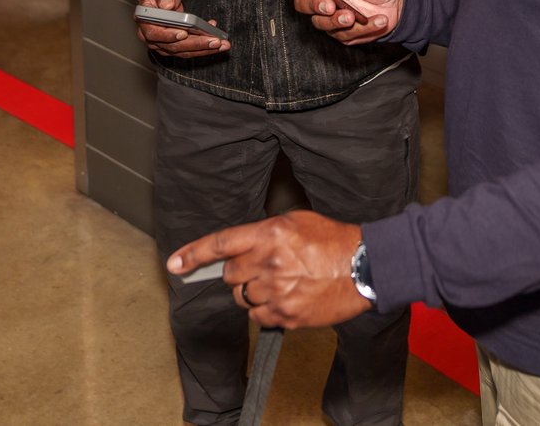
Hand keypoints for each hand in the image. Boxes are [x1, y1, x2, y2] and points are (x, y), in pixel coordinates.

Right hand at [135, 0, 229, 56]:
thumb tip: (167, 5)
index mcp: (144, 21)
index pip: (154, 33)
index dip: (169, 35)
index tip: (184, 33)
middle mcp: (151, 36)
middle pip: (173, 46)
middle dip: (196, 44)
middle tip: (215, 41)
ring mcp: (163, 43)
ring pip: (183, 51)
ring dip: (204, 49)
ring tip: (222, 44)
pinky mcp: (175, 44)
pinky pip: (189, 48)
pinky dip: (204, 45)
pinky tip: (217, 38)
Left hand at [166, 211, 369, 328]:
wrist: (365, 267)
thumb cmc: (334, 241)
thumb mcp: (297, 221)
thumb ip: (264, 233)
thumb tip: (240, 247)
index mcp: (270, 234)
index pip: (221, 244)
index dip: (193, 255)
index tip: (174, 264)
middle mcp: (269, 262)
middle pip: (229, 274)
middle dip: (239, 272)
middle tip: (263, 267)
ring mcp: (277, 291)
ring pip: (242, 297)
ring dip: (253, 291)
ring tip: (280, 282)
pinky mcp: (286, 315)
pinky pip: (257, 317)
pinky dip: (266, 310)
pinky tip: (287, 297)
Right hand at [284, 0, 402, 43]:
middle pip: (302, 4)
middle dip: (313, 5)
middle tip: (330, 5)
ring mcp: (331, 17)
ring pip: (321, 24)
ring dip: (335, 21)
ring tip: (353, 16)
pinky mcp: (344, 33)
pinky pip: (347, 35)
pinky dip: (364, 29)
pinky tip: (379, 20)